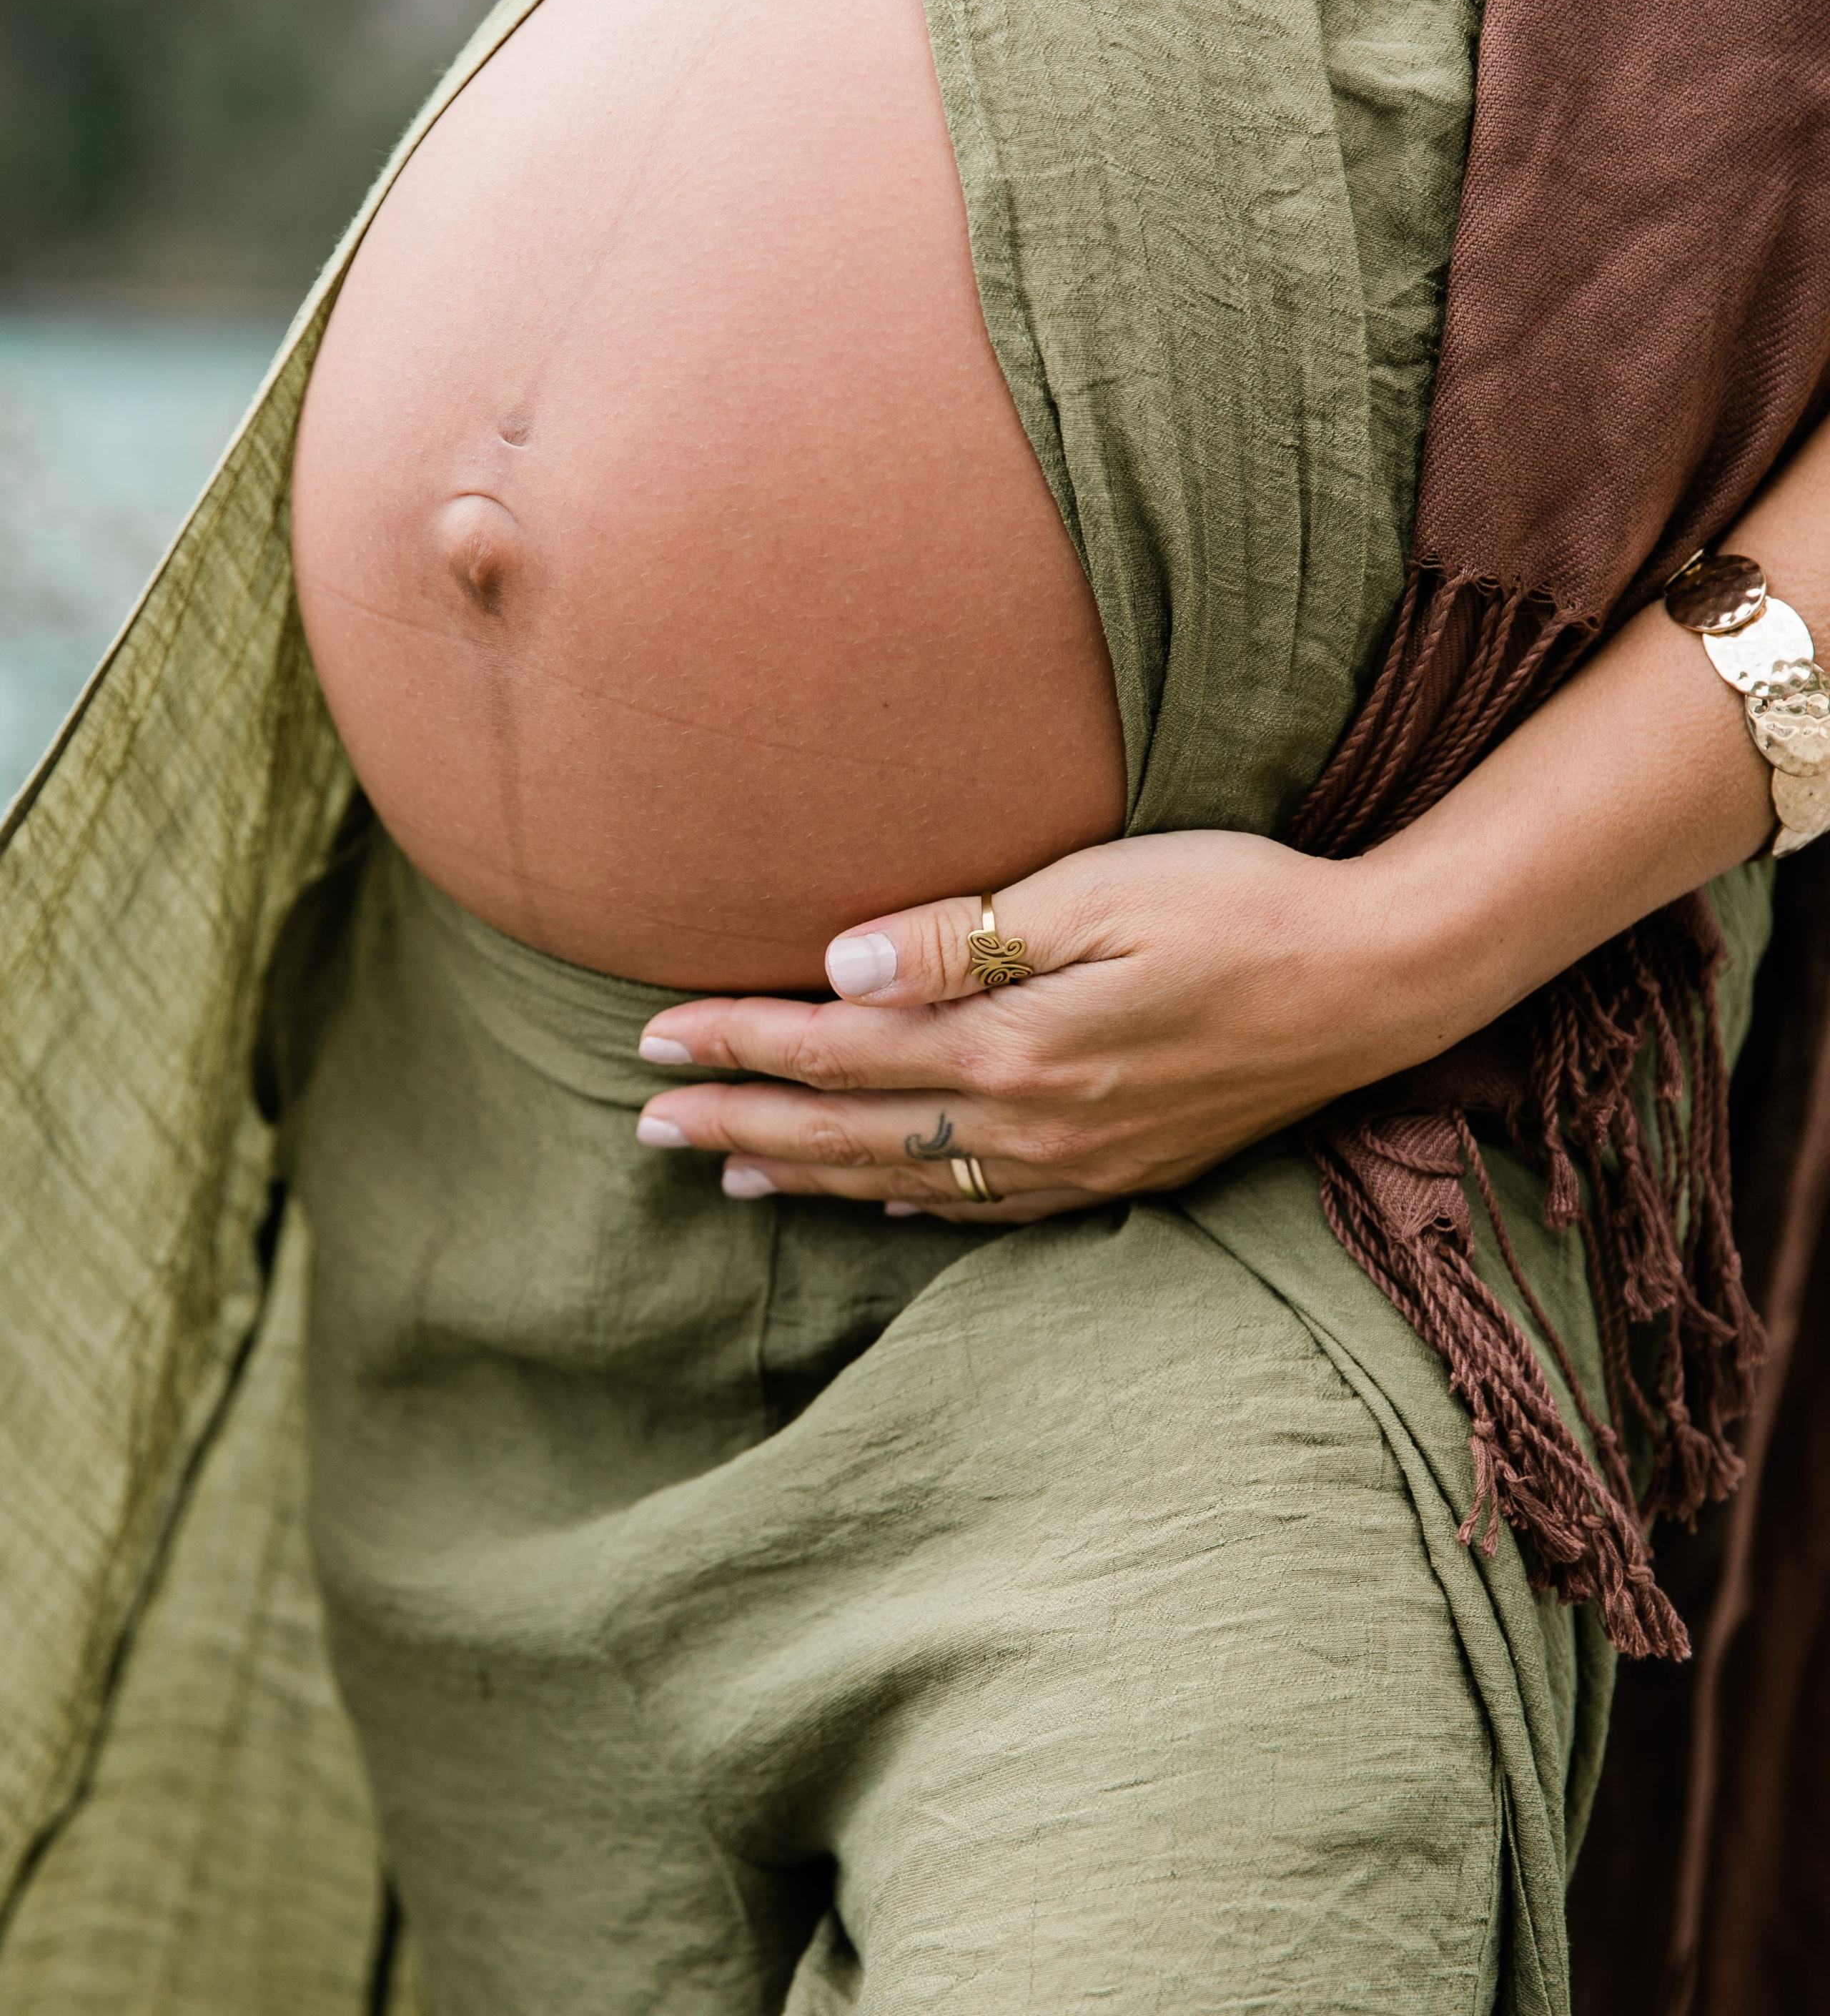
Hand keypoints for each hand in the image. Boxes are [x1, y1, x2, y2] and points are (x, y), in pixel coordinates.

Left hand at [632, 829, 1468, 1220]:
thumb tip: (839, 965)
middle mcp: (1033, 1121)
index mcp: (1014, 1044)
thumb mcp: (1101, 890)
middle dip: (742, 1120)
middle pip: (853, 1129)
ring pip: (908, 1179)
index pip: (837, 1050)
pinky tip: (884, 1202)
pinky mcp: (1125, 1169)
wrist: (1376, 981)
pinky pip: (990, 1205)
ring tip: (732, 1170)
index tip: (651, 1039)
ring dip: (811, 1172)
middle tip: (649, 1127)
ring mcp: (1081, 1159)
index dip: (738, 1043)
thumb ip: (964, 935)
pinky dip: (915, 1206)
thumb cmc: (1238, 905)